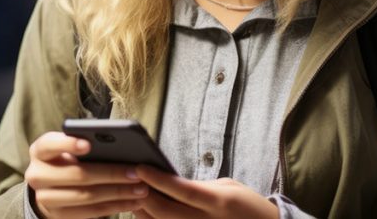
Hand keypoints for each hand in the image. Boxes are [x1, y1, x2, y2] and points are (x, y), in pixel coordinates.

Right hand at [25, 131, 147, 217]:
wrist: (49, 188)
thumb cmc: (67, 160)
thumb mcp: (68, 148)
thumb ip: (85, 144)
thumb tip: (118, 145)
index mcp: (40, 151)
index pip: (49, 144)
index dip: (68, 144)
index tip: (89, 144)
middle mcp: (37, 175)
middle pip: (76, 175)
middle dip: (110, 174)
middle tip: (136, 172)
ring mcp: (45, 198)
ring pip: (86, 196)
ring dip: (117, 193)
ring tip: (141, 188)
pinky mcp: (58, 216)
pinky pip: (90, 213)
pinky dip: (114, 206)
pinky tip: (132, 201)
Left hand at [133, 166, 277, 218]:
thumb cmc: (247, 206)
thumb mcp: (227, 188)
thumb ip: (198, 187)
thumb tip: (167, 183)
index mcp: (219, 203)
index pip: (181, 190)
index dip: (158, 179)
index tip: (140, 166)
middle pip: (164, 211)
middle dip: (143, 195)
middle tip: (130, 179)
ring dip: (142, 210)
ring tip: (133, 193)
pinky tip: (145, 211)